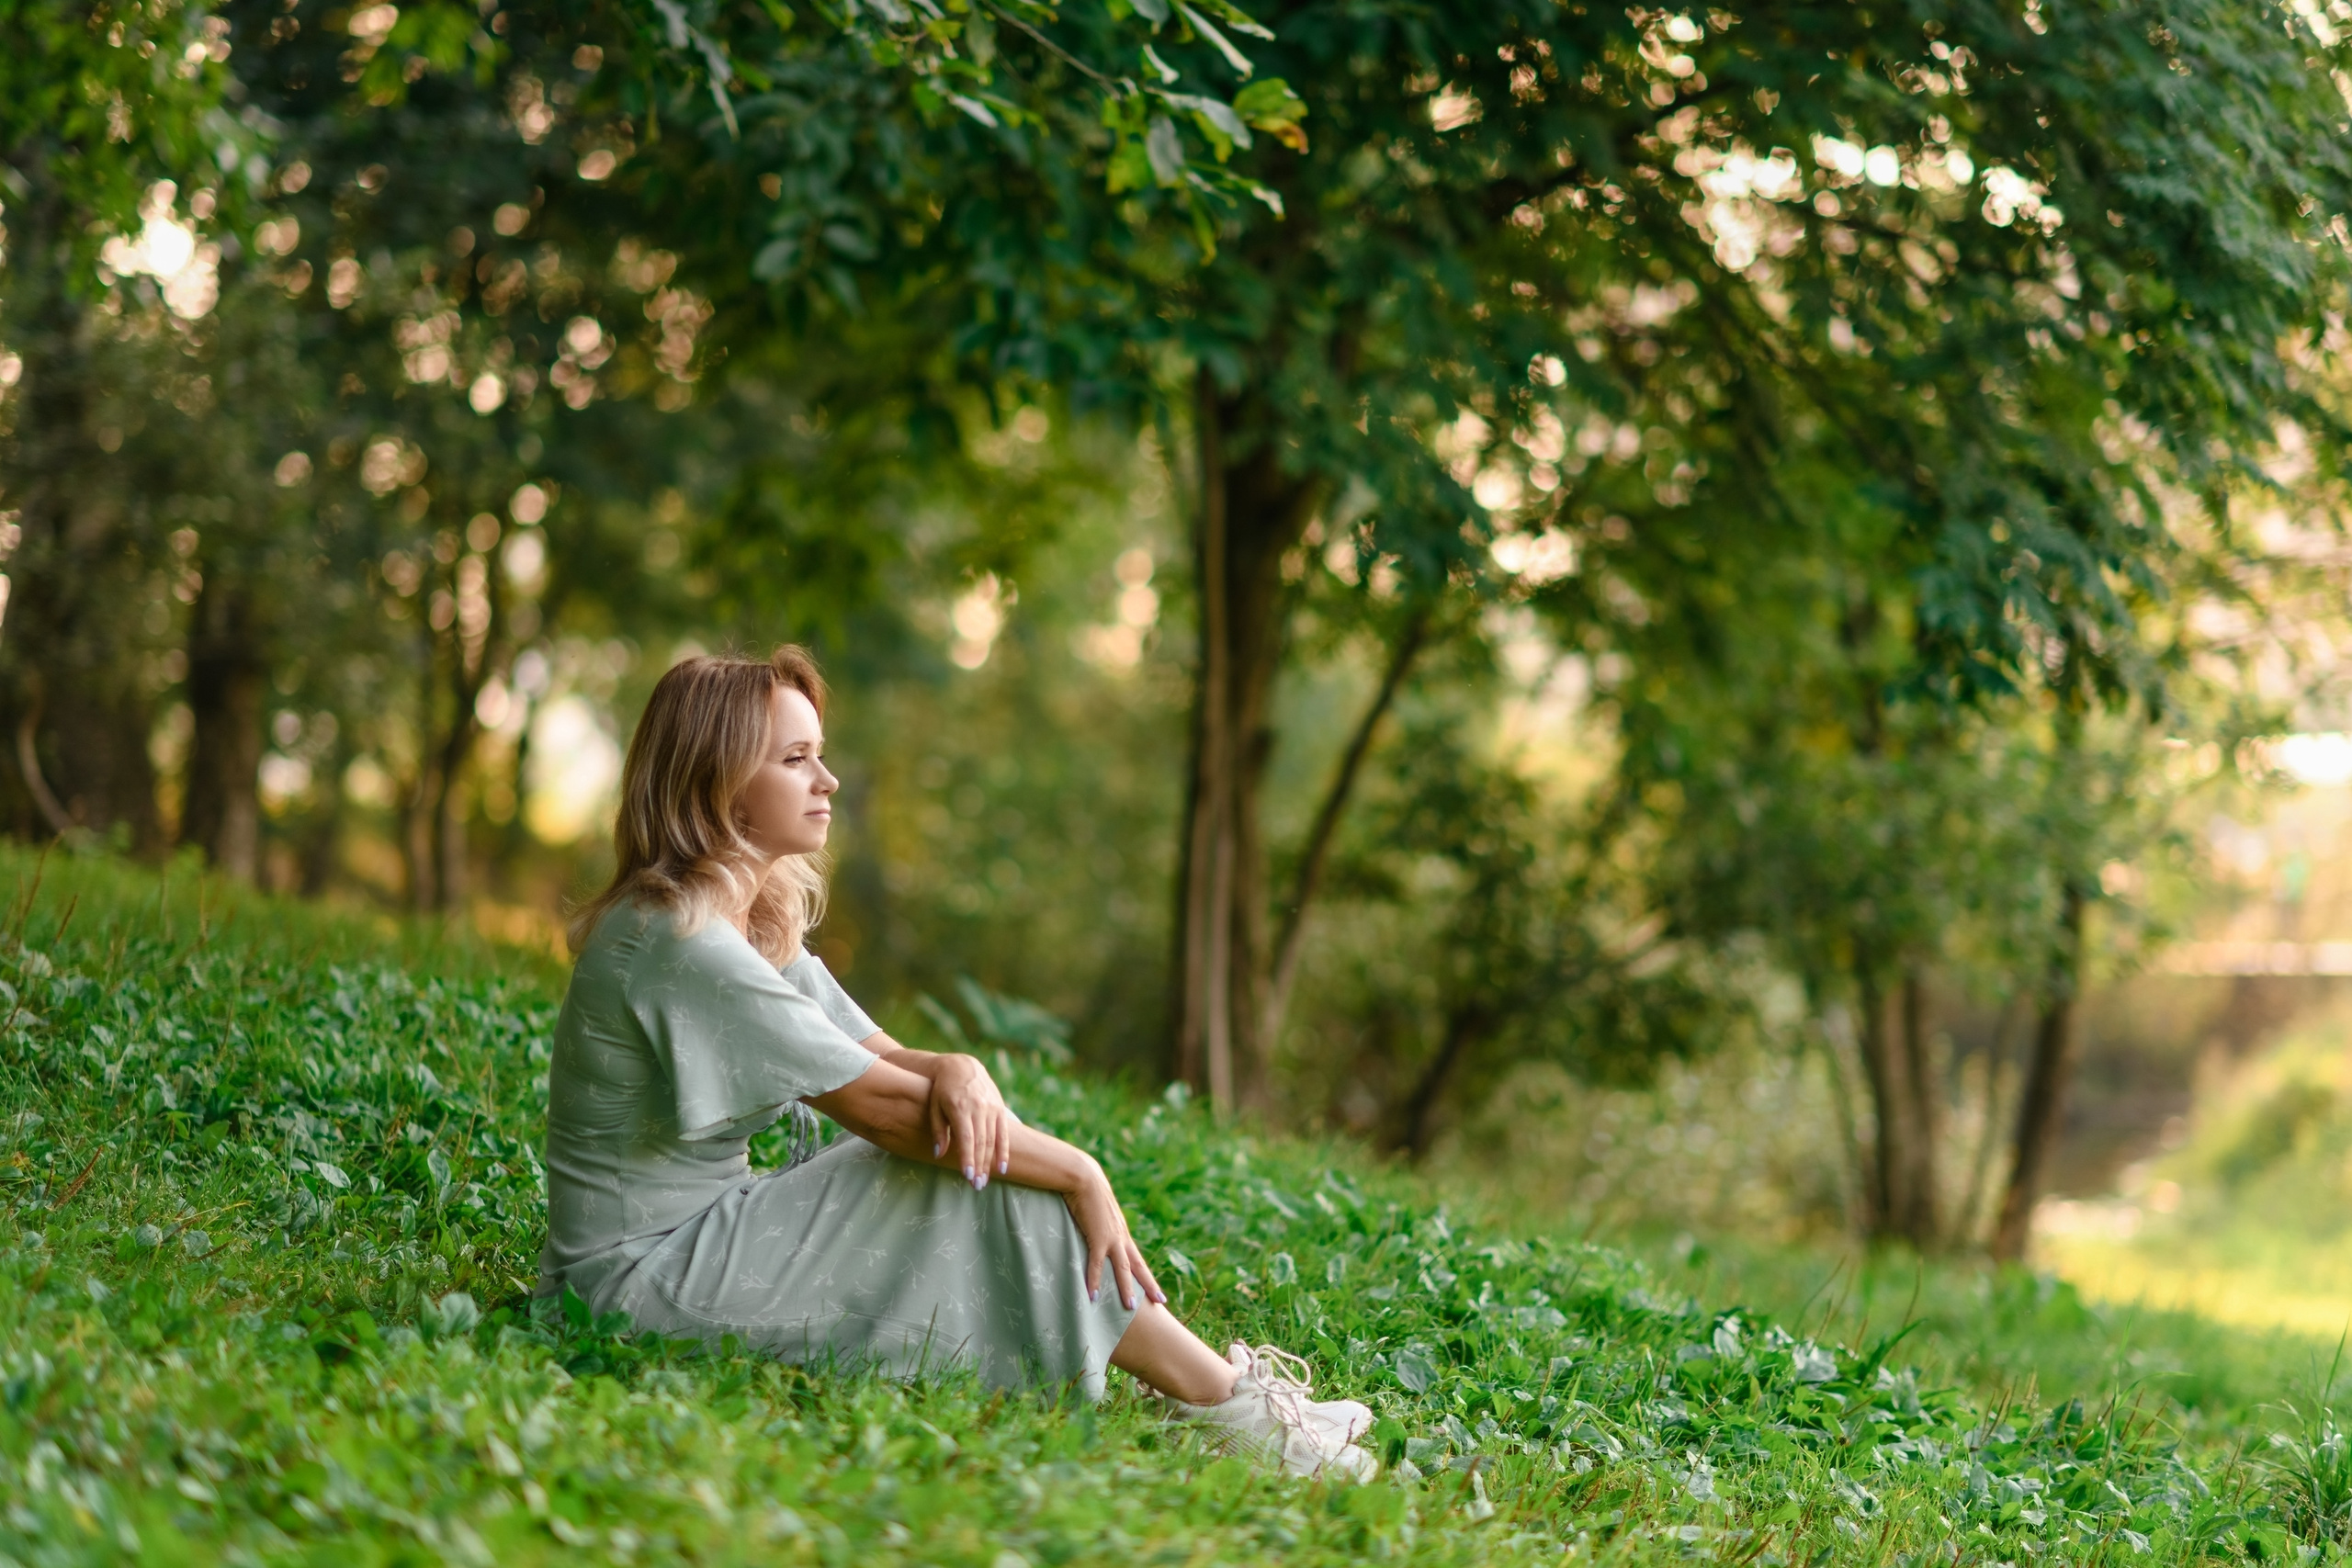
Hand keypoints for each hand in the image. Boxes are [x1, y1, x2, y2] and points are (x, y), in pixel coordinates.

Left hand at [928, 1054, 1019, 1187]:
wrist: (961, 1066)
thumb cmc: (942, 1090)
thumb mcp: (934, 1106)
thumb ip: (938, 1130)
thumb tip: (938, 1154)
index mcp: (960, 1107)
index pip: (966, 1138)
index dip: (967, 1158)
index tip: (967, 1176)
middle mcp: (979, 1107)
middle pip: (981, 1142)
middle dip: (978, 1166)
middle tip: (976, 1186)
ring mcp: (992, 1108)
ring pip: (992, 1140)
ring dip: (989, 1163)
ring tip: (984, 1181)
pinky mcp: (1000, 1108)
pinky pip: (1004, 1133)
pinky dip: (1004, 1151)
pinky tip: (1002, 1167)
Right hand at [1062, 1160, 1165, 1311]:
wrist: (1085, 1177)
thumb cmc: (1089, 1191)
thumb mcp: (1099, 1213)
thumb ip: (1100, 1225)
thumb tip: (1095, 1231)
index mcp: (1122, 1233)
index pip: (1137, 1259)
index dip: (1146, 1275)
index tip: (1156, 1289)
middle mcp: (1121, 1237)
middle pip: (1138, 1265)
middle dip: (1149, 1284)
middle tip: (1160, 1302)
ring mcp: (1111, 1238)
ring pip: (1122, 1268)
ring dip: (1126, 1288)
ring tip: (1130, 1307)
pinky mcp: (1096, 1236)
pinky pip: (1096, 1263)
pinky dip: (1094, 1281)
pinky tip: (1093, 1296)